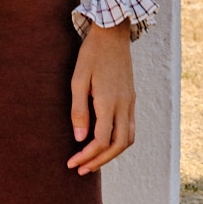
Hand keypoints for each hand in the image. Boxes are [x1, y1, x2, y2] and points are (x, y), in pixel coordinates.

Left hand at [68, 22, 135, 174]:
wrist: (113, 34)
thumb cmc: (91, 55)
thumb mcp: (78, 80)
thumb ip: (79, 110)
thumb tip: (79, 138)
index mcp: (109, 101)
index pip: (101, 140)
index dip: (86, 156)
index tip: (71, 162)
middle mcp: (124, 105)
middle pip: (119, 145)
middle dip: (100, 161)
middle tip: (82, 169)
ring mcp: (130, 102)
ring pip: (128, 139)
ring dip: (112, 154)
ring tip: (93, 160)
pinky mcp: (131, 98)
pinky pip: (130, 128)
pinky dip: (119, 141)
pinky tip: (104, 142)